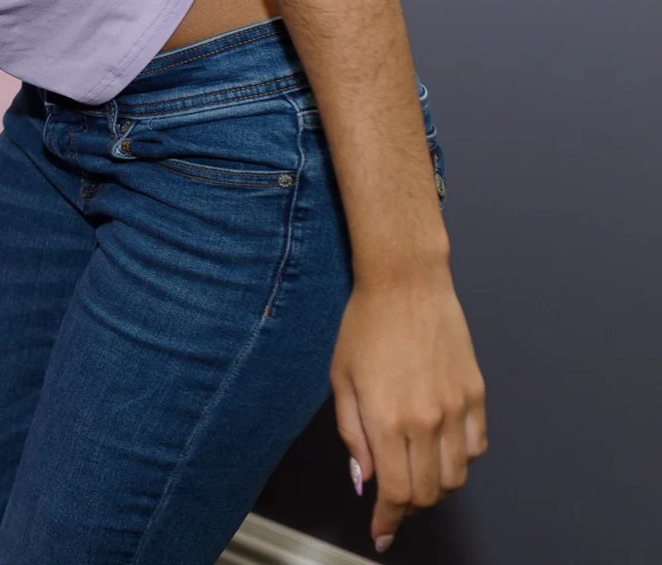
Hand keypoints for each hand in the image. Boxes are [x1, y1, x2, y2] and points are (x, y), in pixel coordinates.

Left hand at [331, 270, 486, 552]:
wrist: (406, 285)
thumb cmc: (365, 326)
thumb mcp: (342, 380)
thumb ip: (353, 435)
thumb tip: (365, 479)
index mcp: (387, 418)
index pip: (396, 491)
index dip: (388, 520)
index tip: (381, 533)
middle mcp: (427, 419)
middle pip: (429, 491)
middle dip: (409, 508)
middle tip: (393, 503)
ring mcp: (457, 408)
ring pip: (456, 476)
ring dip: (435, 487)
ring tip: (415, 475)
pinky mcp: (476, 394)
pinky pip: (476, 446)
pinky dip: (460, 460)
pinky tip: (440, 450)